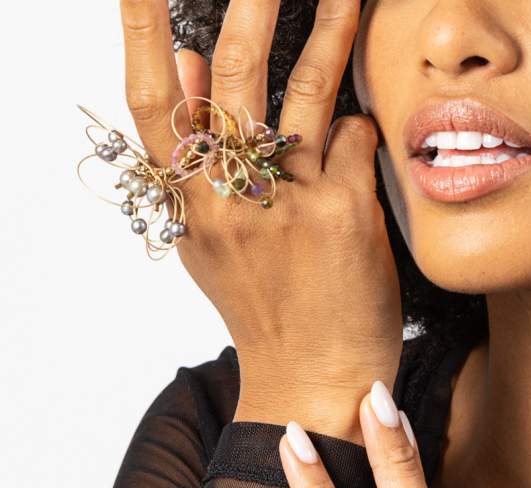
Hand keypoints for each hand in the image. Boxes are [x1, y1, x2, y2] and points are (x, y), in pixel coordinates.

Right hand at [119, 0, 402, 436]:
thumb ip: (197, 160)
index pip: (154, 103)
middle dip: (253, 5)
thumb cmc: (266, 311)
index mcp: (191, 206)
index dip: (142, 32)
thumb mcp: (212, 243)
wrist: (314, 381)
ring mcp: (291, 205)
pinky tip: (361, 144)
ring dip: (328, 30)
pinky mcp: (346, 214)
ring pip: (307, 92)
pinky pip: (356, 141)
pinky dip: (360, 132)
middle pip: (234, 78)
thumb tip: (194, 67)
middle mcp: (233, 200)